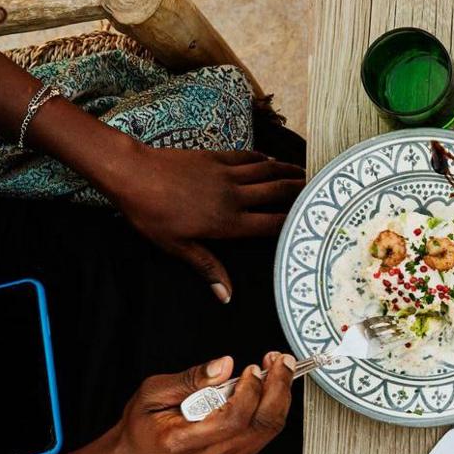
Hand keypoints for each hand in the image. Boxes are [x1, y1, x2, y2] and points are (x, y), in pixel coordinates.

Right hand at [94, 354, 296, 453]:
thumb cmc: (139, 429)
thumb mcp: (152, 394)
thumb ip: (190, 379)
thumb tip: (224, 365)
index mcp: (182, 442)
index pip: (232, 420)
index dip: (249, 392)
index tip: (251, 369)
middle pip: (259, 426)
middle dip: (278, 389)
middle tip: (280, 362)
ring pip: (267, 432)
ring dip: (280, 398)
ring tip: (277, 371)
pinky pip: (263, 436)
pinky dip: (272, 410)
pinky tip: (269, 390)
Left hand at [105, 144, 303, 302]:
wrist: (133, 173)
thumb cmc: (150, 214)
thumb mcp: (177, 246)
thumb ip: (207, 267)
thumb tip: (227, 296)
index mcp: (228, 222)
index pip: (272, 223)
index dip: (295, 223)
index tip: (314, 222)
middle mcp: (235, 197)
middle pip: (278, 192)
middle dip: (301, 192)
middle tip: (320, 192)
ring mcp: (227, 174)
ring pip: (268, 171)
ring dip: (288, 171)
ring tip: (305, 173)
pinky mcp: (216, 157)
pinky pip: (248, 157)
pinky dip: (263, 159)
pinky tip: (270, 160)